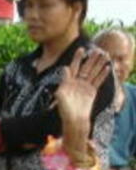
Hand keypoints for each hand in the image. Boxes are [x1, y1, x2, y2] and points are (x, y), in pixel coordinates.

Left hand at [56, 47, 109, 162]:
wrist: (74, 120)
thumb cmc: (65, 109)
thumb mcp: (61, 94)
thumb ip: (64, 80)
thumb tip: (66, 68)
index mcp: (68, 82)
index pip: (73, 67)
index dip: (77, 58)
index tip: (81, 49)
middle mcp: (77, 83)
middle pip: (85, 68)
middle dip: (91, 59)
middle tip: (97, 50)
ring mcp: (85, 87)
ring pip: (93, 73)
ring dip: (99, 64)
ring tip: (105, 55)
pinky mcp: (91, 92)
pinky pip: (98, 81)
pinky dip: (102, 74)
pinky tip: (107, 67)